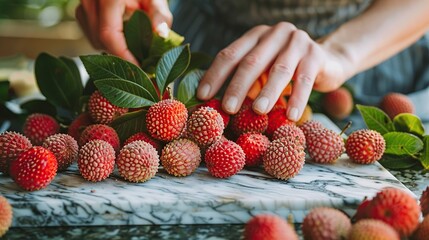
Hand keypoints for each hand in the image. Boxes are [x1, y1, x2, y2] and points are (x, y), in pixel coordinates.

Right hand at [75, 0, 171, 64]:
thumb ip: (160, 15)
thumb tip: (162, 35)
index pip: (109, 35)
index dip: (123, 56)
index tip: (140, 68)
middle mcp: (90, 1)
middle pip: (100, 41)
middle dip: (120, 54)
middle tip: (142, 61)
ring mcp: (82, 6)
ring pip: (94, 40)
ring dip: (113, 48)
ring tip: (133, 47)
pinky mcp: (82, 11)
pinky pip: (91, 35)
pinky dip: (106, 42)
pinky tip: (121, 38)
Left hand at [197, 22, 352, 120]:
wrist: (327, 61)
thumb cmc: (286, 69)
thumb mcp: (263, 71)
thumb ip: (246, 81)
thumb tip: (220, 106)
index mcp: (255, 36)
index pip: (230, 54)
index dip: (215, 75)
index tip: (202, 96)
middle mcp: (275, 34)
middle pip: (252, 61)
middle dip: (238, 86)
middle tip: (228, 109)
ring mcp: (297, 42)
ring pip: (279, 70)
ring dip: (267, 93)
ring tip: (258, 112)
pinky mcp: (316, 55)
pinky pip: (304, 80)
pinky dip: (297, 99)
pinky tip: (290, 116)